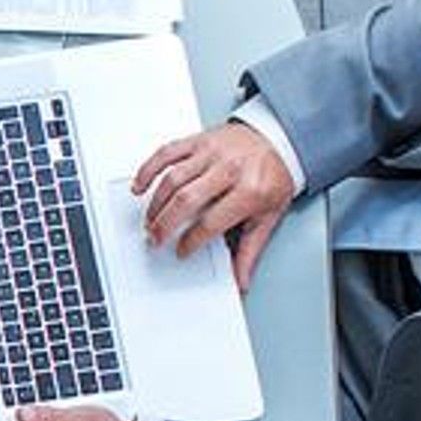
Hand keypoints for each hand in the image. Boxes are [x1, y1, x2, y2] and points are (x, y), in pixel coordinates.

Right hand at [132, 120, 294, 292]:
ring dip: (155, 203)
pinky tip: (140, 186)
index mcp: (250, 191)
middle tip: (154, 239)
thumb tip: (241, 280)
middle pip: (186, 200)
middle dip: (165, 224)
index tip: (182, 251)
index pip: (212, 222)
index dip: (192, 241)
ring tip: (149, 221)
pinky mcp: (199, 140)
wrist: (279, 140)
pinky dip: (148, 170)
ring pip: (173, 178)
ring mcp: (212, 152)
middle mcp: (229, 169)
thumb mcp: (268, 216)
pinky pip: (167, 153)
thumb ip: (251, 250)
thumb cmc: (272, 177)